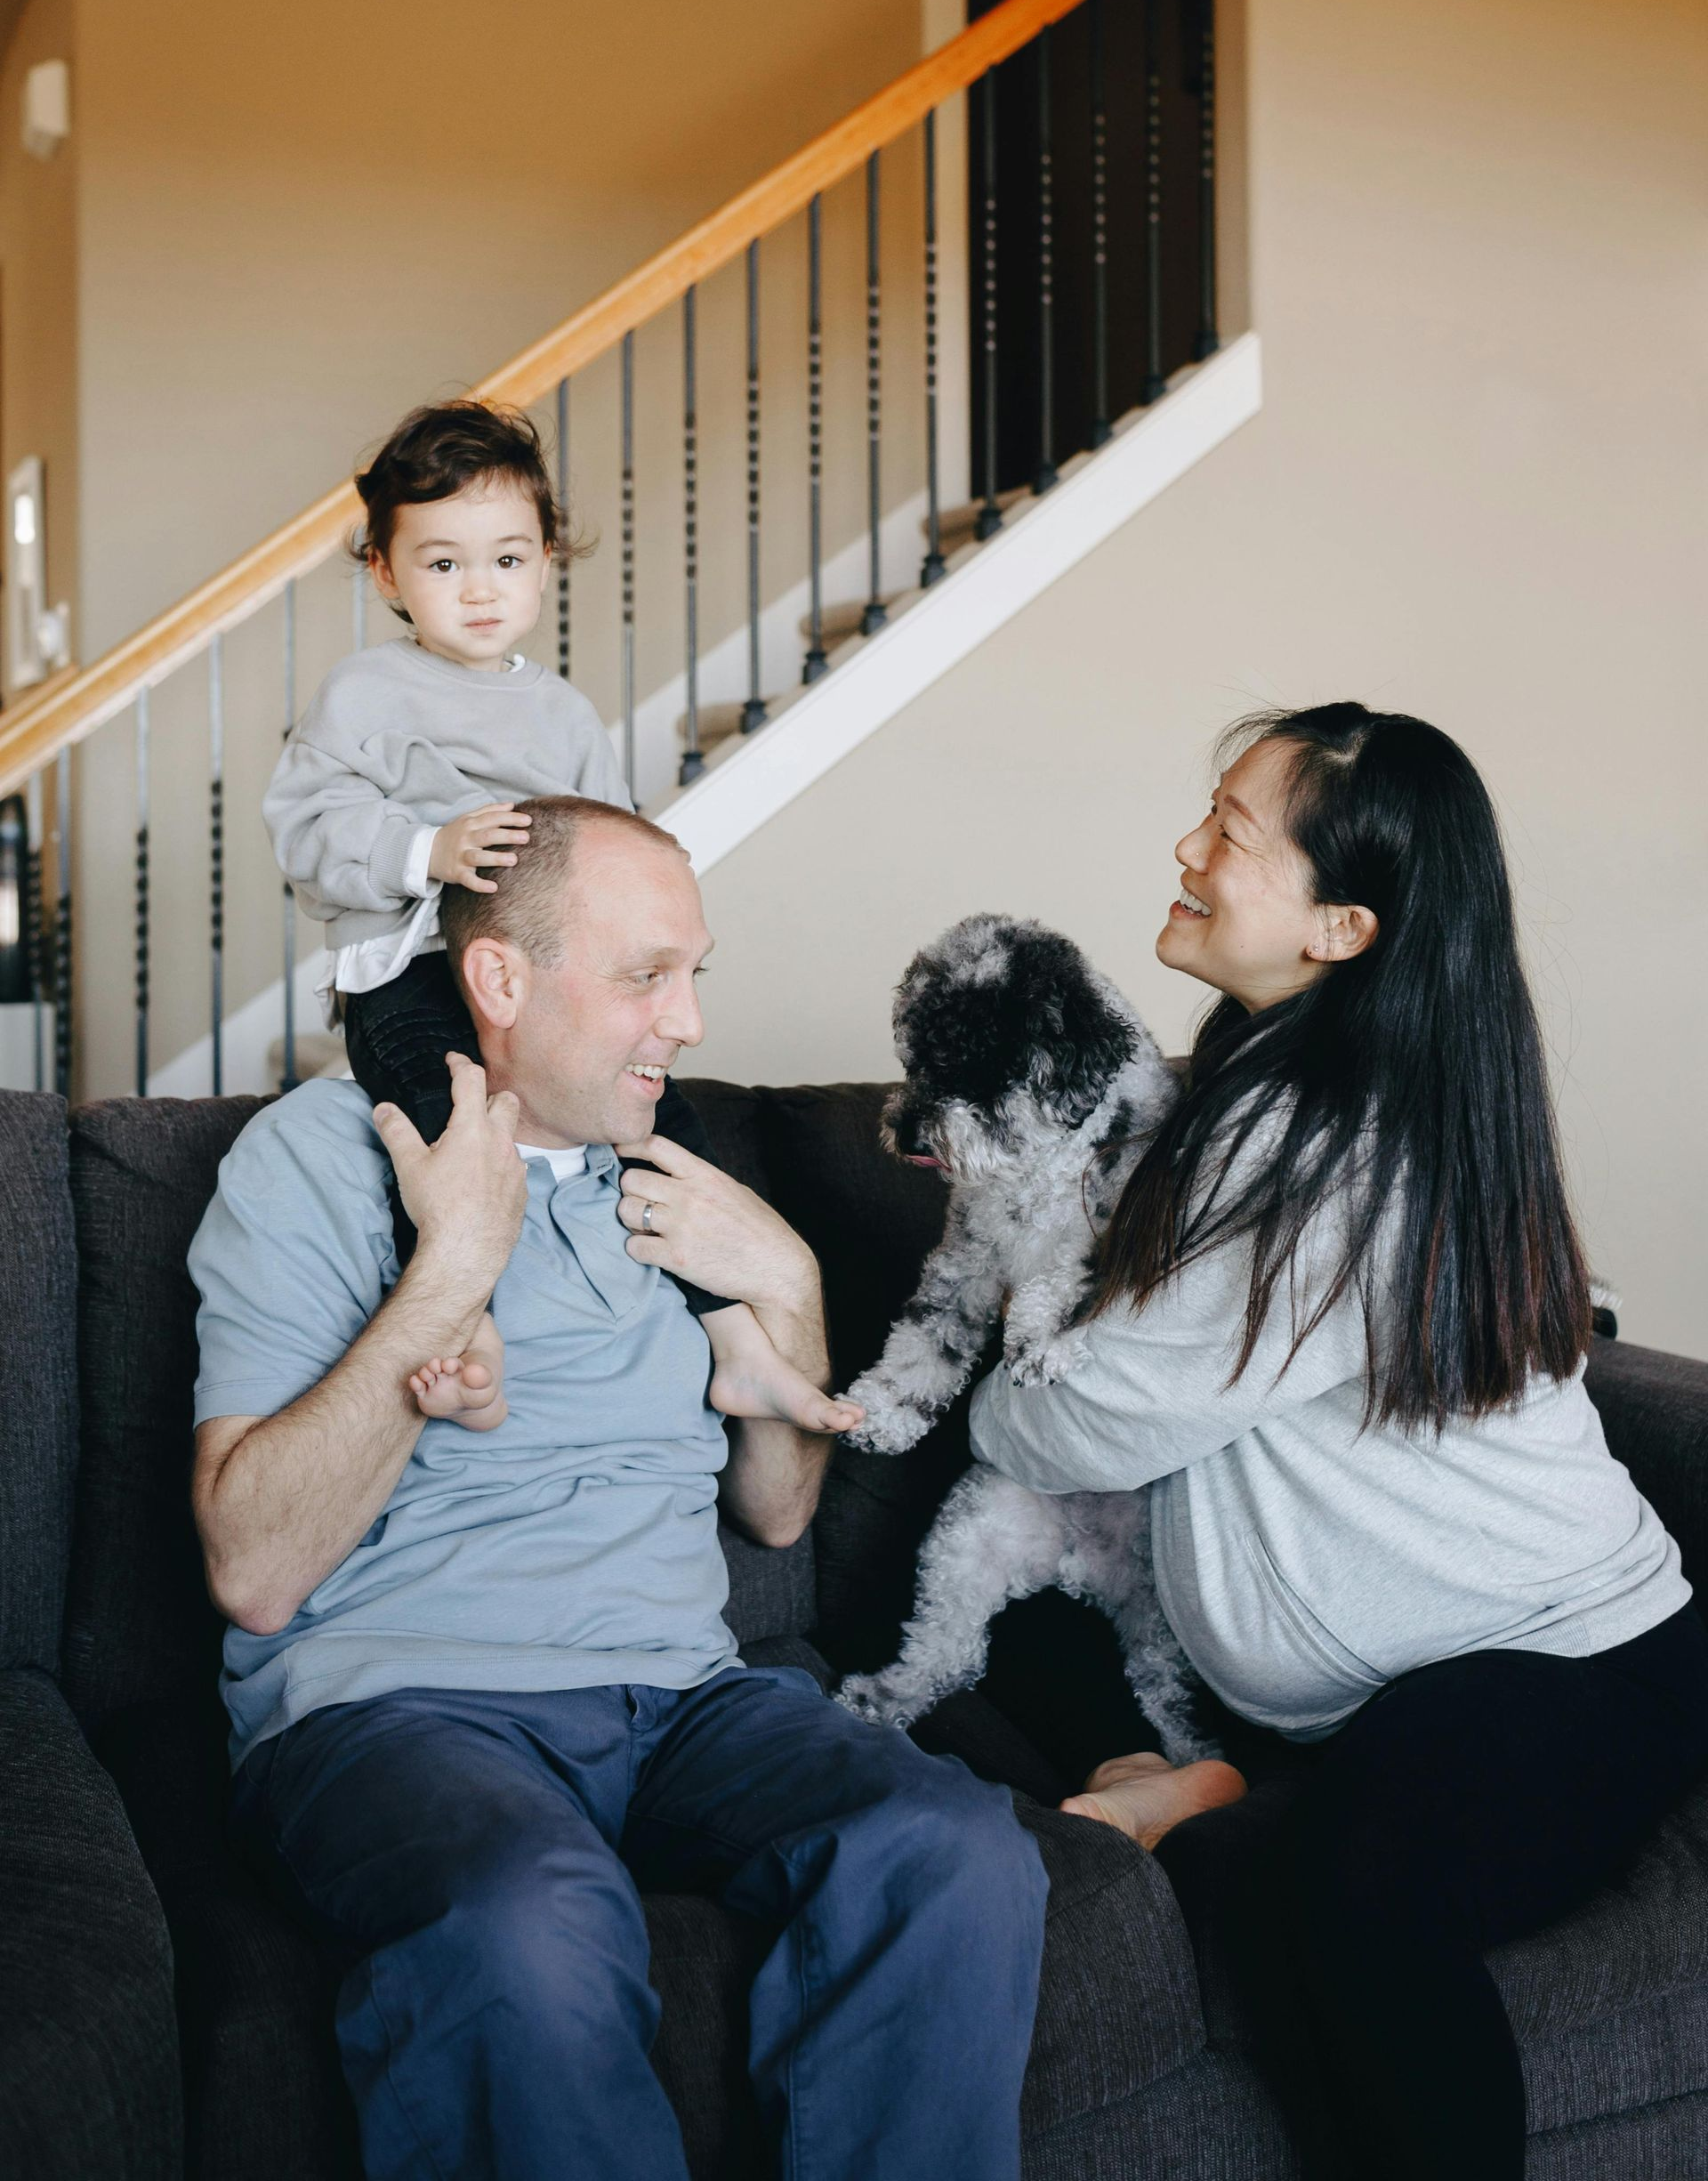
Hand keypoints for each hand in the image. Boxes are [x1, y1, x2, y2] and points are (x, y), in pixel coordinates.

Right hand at [373, 1054, 526, 1285]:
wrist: (466, 1252)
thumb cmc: (438, 1208)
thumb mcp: (409, 1165)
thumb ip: (396, 1131)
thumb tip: (383, 1109)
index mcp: (472, 1128)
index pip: (471, 1080)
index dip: (461, 1064)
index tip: (453, 1061)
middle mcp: (501, 1142)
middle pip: (506, 1101)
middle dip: (490, 1095)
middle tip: (469, 1104)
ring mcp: (516, 1167)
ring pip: (511, 1137)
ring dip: (495, 1133)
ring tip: (472, 1147)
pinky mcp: (522, 1191)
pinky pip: (515, 1167)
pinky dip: (500, 1164)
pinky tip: (483, 1180)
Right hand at [427, 804, 531, 892]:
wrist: (427, 851)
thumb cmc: (454, 834)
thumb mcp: (468, 818)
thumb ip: (489, 810)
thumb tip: (511, 804)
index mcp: (470, 824)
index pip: (492, 818)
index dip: (510, 818)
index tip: (528, 820)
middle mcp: (465, 839)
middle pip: (488, 835)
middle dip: (507, 835)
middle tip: (526, 837)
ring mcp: (461, 856)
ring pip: (478, 857)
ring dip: (496, 858)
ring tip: (514, 860)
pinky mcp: (457, 873)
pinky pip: (469, 880)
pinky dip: (480, 885)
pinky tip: (494, 888)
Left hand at [615, 1134, 818, 1316]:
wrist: (777, 1269)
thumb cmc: (761, 1231)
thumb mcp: (734, 1191)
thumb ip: (702, 1180)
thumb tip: (677, 1173)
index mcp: (705, 1175)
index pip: (655, 1146)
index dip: (630, 1147)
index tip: (620, 1152)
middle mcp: (689, 1196)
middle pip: (631, 1180)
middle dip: (631, 1192)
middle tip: (642, 1204)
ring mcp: (681, 1227)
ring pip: (627, 1211)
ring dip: (631, 1220)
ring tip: (647, 1228)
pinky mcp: (676, 1258)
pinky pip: (634, 1246)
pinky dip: (638, 1249)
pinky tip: (653, 1251)